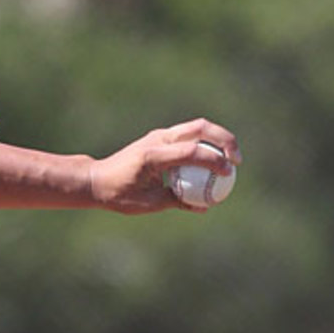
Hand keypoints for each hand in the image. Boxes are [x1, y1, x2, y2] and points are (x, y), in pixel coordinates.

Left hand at [88, 118, 241, 213]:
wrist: (96, 178)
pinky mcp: (160, 137)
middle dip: (224, 140)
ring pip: (196, 127)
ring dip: (218, 138)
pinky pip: (189, 135)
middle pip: (199, 128)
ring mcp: (158, 135)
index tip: (230, 172)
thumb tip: (205, 205)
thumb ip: (177, 201)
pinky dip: (206, 144)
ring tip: (232, 158)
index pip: (191, 152)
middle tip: (237, 160)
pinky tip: (216, 160)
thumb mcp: (148, 203)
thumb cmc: (118, 194)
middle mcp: (157, 139)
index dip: (214, 160)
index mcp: (152, 156)